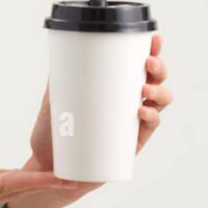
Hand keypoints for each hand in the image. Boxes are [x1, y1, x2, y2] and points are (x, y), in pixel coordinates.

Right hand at [0, 150, 67, 207]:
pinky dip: (15, 178)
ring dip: (36, 183)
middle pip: (17, 191)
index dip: (38, 182)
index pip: (9, 188)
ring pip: (10, 189)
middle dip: (48, 185)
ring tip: (62, 176)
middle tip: (79, 177)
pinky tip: (26, 173)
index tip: (64, 178)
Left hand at [29, 33, 172, 170]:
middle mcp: (127, 103)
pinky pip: (149, 129)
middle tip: (148, 62)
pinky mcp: (131, 146)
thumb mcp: (52, 104)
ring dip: (160, 91)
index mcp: (114, 88)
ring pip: (159, 102)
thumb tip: (60, 60)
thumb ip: (56, 84)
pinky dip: (151, 117)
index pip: (137, 65)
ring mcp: (132, 124)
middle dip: (159, 67)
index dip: (151, 50)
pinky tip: (142, 111)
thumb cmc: (53, 135)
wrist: (48, 169)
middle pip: (155, 80)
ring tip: (145, 88)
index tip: (154, 38)